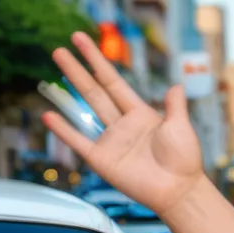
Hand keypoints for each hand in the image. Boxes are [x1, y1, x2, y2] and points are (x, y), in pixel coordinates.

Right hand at [43, 32, 205, 213]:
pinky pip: (79, 141)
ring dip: (70, 88)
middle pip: (95, 90)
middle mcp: (122, 124)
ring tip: (56, 69)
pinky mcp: (102, 159)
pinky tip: (48, 115)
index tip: (83, 42)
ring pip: (86, 108)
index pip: (114, 82)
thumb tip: (177, 84)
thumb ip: (175, 106)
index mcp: (140, 113)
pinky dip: (64, 130)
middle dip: (79, 69)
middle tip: (61, 49)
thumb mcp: (181, 127)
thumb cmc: (184, 161)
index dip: (98, 62)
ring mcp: (110, 140)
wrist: (179, 190)